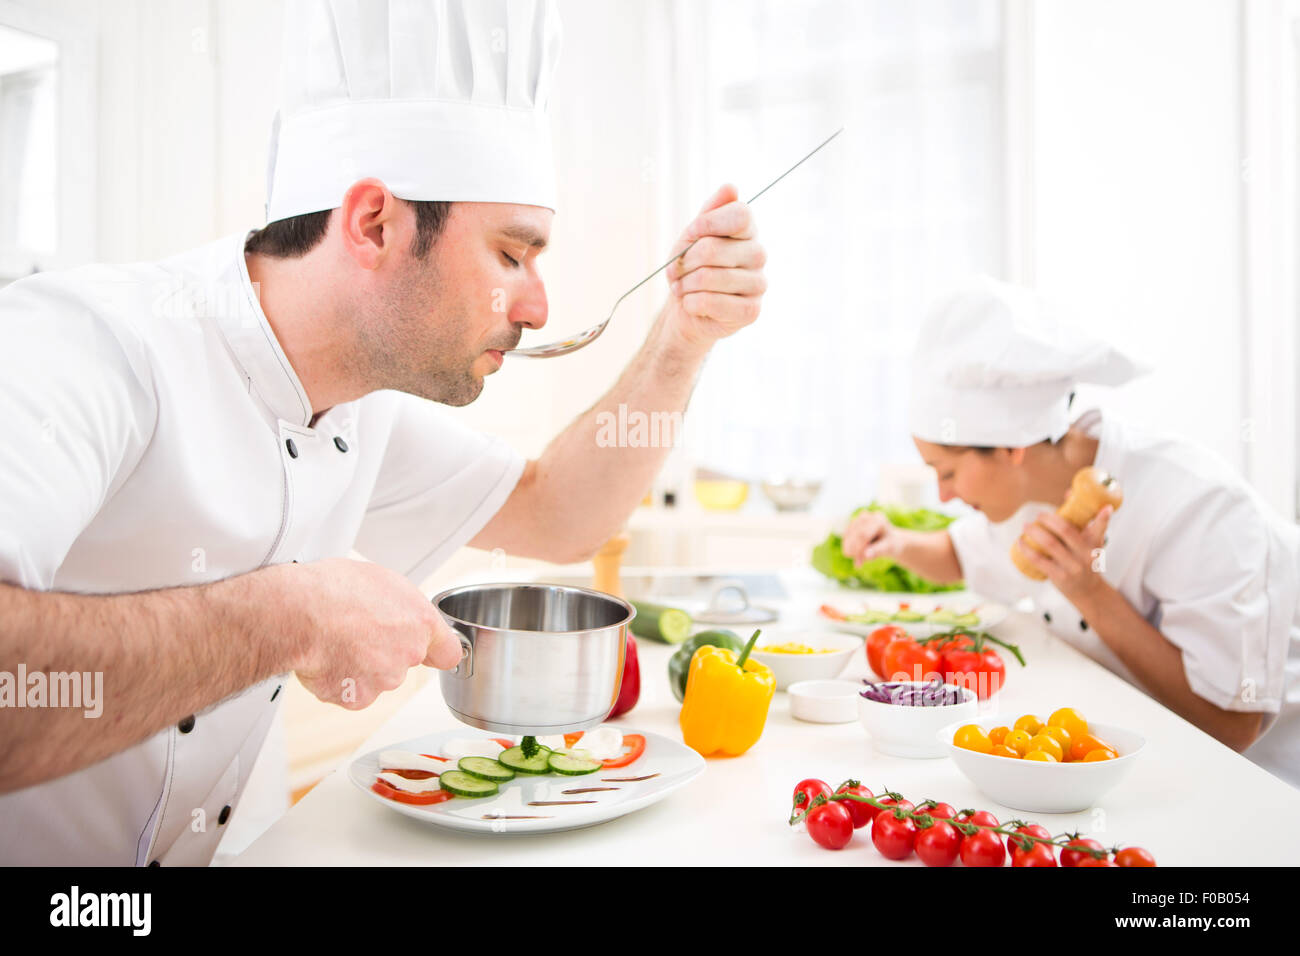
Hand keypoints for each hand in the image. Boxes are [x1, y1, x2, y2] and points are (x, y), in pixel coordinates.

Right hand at [274, 558, 462, 709]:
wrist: (299, 613)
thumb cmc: (334, 589)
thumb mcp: (381, 581)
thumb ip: (401, 606)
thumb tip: (398, 612)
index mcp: (420, 622)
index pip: (448, 652)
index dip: (435, 652)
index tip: (429, 651)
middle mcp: (408, 654)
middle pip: (404, 662)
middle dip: (385, 652)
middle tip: (359, 633)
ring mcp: (384, 679)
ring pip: (377, 678)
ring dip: (360, 667)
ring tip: (336, 641)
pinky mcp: (356, 698)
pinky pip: (351, 692)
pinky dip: (339, 682)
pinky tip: (326, 659)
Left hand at [663, 184, 766, 350]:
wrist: (690, 307)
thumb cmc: (692, 268)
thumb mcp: (694, 235)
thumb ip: (710, 212)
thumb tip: (730, 187)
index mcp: (748, 230)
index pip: (740, 215)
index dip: (706, 224)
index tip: (690, 235)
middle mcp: (758, 254)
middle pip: (713, 249)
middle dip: (683, 262)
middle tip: (675, 271)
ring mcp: (758, 283)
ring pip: (708, 277)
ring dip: (684, 285)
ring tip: (681, 288)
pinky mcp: (751, 310)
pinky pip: (710, 302)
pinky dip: (690, 303)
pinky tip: (691, 303)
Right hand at [842, 511, 903, 563]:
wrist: (888, 540)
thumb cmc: (890, 544)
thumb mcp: (888, 548)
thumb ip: (878, 551)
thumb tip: (866, 555)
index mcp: (878, 519)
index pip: (863, 534)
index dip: (859, 549)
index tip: (859, 563)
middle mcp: (867, 516)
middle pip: (855, 534)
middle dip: (855, 550)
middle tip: (858, 564)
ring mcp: (857, 519)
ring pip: (848, 535)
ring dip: (851, 550)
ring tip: (858, 562)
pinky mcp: (851, 525)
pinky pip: (846, 537)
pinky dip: (848, 548)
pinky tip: (854, 556)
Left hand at [1014, 506, 1114, 603]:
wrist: (1087, 591)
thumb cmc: (1083, 560)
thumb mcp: (1088, 543)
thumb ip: (1080, 520)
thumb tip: (1068, 492)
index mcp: (1094, 544)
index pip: (1100, 529)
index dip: (1103, 518)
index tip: (1105, 508)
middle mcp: (1086, 555)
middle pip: (1066, 531)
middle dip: (1049, 519)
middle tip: (1039, 515)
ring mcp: (1073, 567)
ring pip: (1050, 544)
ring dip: (1034, 532)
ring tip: (1026, 525)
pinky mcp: (1060, 577)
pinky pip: (1039, 560)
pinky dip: (1027, 549)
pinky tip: (1021, 542)